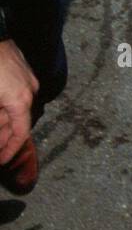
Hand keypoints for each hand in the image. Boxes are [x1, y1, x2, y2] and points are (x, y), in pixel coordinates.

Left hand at [0, 40, 38, 164]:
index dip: (11, 150)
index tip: (1, 160)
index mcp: (20, 101)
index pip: (20, 134)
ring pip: (17, 109)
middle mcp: (30, 91)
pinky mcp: (23, 70)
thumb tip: (0, 129)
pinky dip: (7, 107)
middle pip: (19, 122)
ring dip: (4, 122)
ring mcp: (28, 79)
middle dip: (5, 137)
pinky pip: (17, 95)